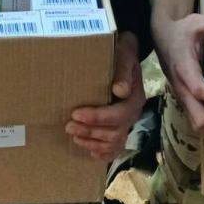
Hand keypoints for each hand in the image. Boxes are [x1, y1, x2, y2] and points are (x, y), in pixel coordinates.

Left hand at [67, 32, 145, 160]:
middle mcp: (133, 113)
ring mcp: (127, 122)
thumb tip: (120, 90)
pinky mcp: (120, 126)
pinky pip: (116, 147)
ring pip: (114, 143)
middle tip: (68, 125)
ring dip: (93, 143)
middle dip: (90, 131)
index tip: (76, 113)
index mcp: (135, 97)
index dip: (97, 118)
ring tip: (74, 136)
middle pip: (115, 132)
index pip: (119, 115)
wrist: (125, 52)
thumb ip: (122, 69)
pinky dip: (103, 153)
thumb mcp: (124, 52)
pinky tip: (90, 152)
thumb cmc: (121, 51)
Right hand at [153, 10, 203, 137]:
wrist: (163, 37)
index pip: (199, 89)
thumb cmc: (181, 31)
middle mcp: (182, 88)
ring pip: (199, 125)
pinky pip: (199, 122)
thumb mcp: (194, 22)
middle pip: (200, 118)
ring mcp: (184, 97)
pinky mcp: (187, 100)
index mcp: (184, 69)